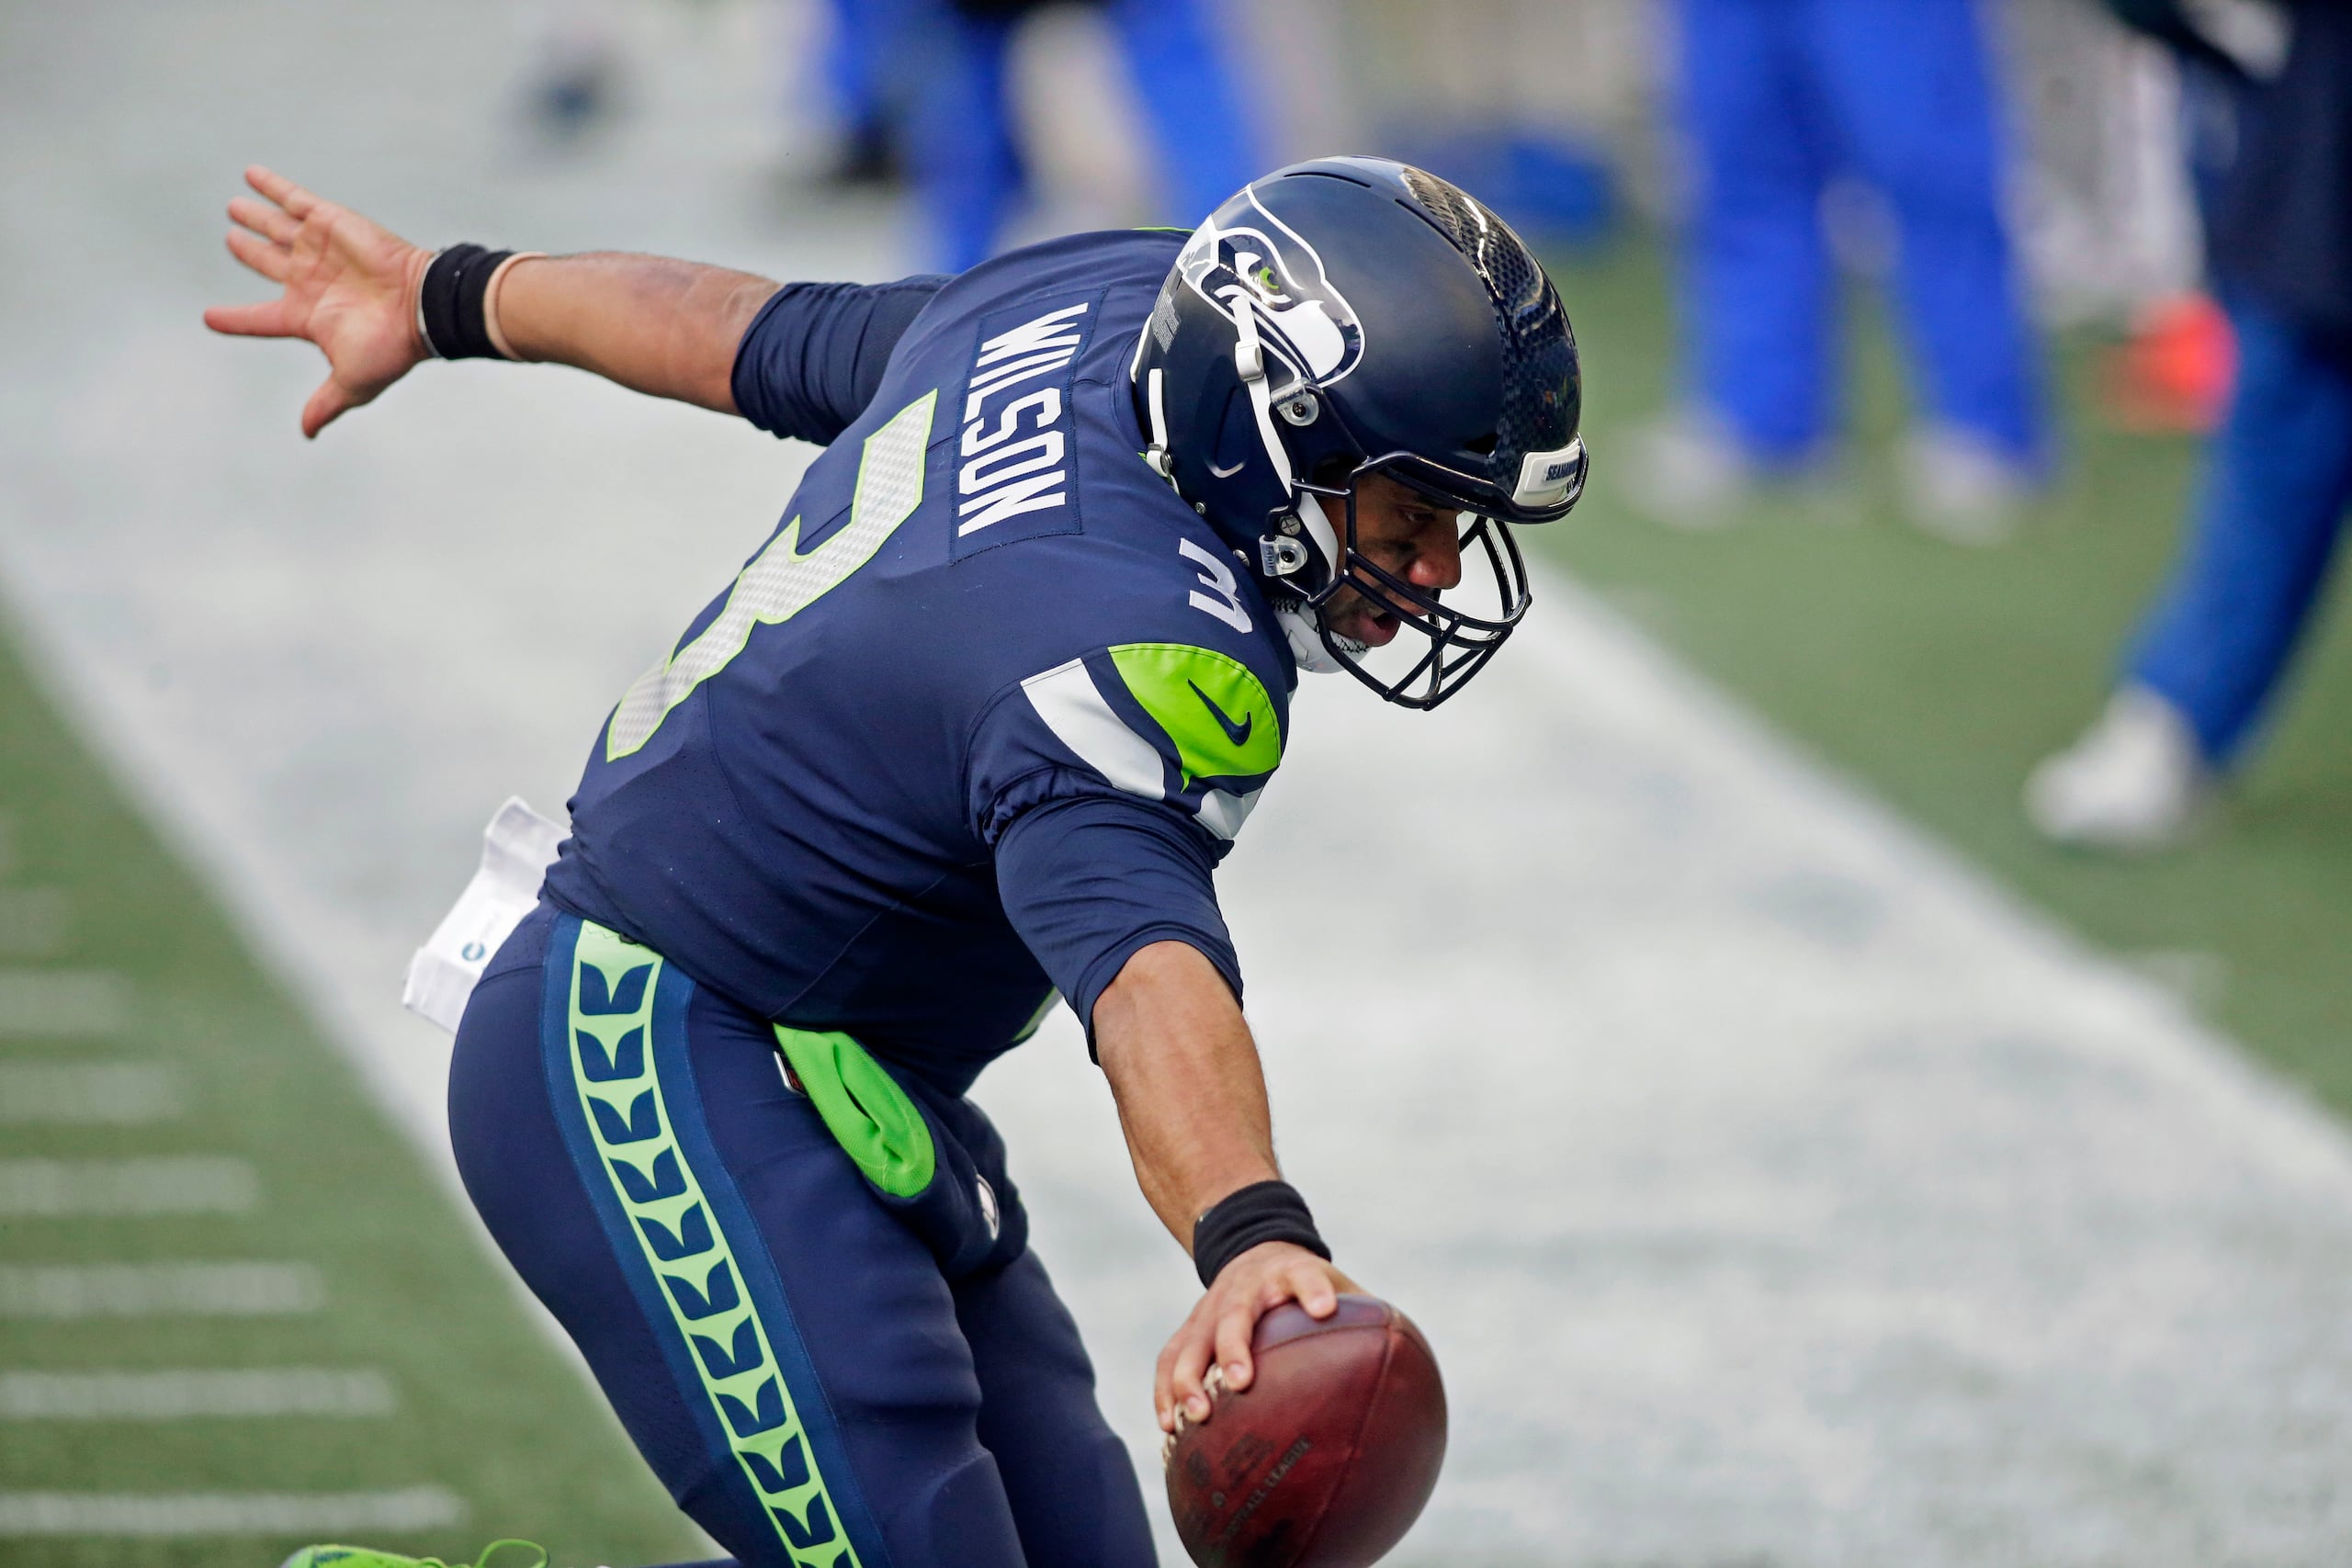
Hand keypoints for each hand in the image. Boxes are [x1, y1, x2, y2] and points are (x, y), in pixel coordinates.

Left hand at [203, 165, 433, 437]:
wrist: (418, 306)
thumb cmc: (387, 346)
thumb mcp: (351, 381)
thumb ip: (326, 403)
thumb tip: (307, 432)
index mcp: (309, 317)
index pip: (261, 318)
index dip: (234, 319)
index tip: (209, 317)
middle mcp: (311, 280)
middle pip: (268, 262)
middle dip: (250, 252)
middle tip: (231, 238)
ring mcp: (319, 249)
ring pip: (276, 230)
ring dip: (255, 218)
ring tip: (234, 208)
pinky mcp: (329, 222)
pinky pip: (294, 200)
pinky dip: (272, 188)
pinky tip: (251, 176)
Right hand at [1155, 1241, 1359, 1433]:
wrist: (1252, 1245)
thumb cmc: (1308, 1286)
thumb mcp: (1341, 1288)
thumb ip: (1369, 1325)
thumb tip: (1419, 1382)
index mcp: (1292, 1274)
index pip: (1305, 1276)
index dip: (1312, 1290)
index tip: (1324, 1309)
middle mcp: (1245, 1289)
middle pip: (1235, 1314)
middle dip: (1234, 1346)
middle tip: (1240, 1382)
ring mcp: (1211, 1307)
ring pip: (1191, 1340)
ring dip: (1188, 1379)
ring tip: (1194, 1418)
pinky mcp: (1189, 1326)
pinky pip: (1170, 1359)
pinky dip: (1165, 1391)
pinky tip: (1168, 1430)